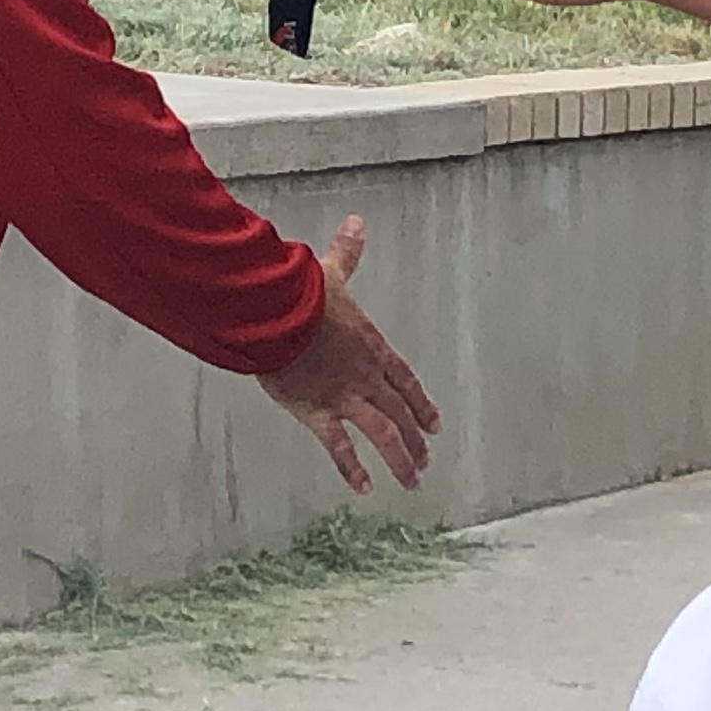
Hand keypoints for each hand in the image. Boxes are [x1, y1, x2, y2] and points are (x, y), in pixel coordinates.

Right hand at [258, 214, 439, 491]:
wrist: (276, 314)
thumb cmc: (301, 293)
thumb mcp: (330, 272)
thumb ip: (347, 253)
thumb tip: (356, 224)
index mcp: (370, 345)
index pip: (404, 379)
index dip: (420, 402)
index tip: (434, 423)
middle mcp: (364, 375)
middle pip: (399, 411)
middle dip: (415, 438)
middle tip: (425, 460)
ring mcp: (344, 395)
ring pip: (383, 433)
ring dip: (400, 459)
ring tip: (411, 481)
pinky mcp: (318, 411)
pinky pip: (340, 446)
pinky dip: (352, 468)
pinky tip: (364, 487)